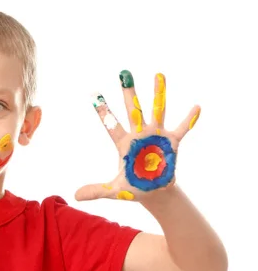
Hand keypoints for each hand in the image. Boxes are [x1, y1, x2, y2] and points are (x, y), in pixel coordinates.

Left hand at [75, 70, 199, 201]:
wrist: (154, 192)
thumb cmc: (133, 187)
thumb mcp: (114, 190)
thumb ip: (96, 190)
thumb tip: (75, 196)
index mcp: (124, 144)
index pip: (111, 125)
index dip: (103, 111)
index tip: (94, 94)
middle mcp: (139, 135)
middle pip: (133, 110)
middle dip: (130, 93)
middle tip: (124, 73)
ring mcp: (156, 136)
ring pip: (157, 111)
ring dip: (158, 94)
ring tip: (158, 75)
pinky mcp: (172, 142)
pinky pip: (182, 129)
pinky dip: (189, 119)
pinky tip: (196, 106)